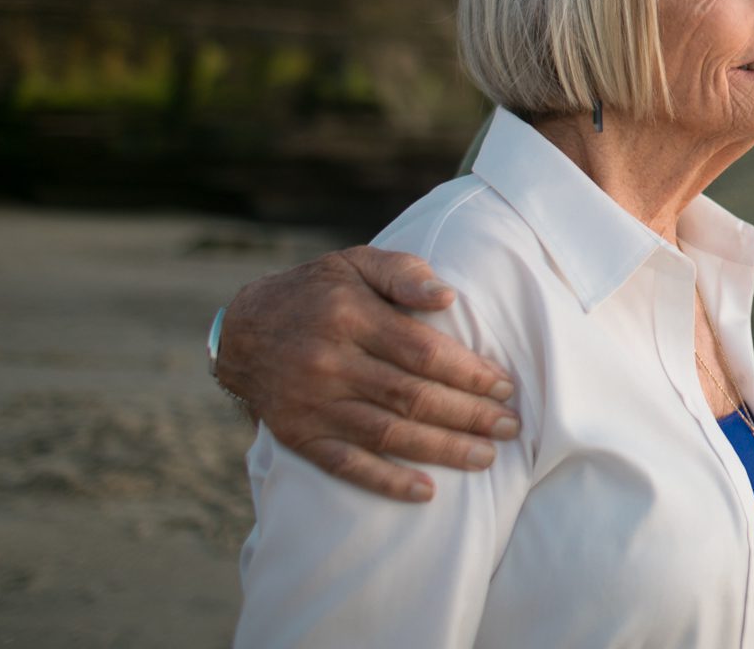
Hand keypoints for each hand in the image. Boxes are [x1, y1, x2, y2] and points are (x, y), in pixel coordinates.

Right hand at [218, 246, 519, 502]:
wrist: (243, 330)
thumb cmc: (317, 292)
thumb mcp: (358, 262)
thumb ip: (404, 273)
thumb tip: (448, 297)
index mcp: (350, 317)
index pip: (422, 352)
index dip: (468, 372)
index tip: (505, 387)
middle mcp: (330, 363)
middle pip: (411, 397)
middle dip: (468, 415)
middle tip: (510, 427)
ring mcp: (313, 404)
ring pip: (387, 434)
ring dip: (442, 450)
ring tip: (486, 457)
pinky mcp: (299, 436)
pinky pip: (346, 466)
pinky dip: (387, 482)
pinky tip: (426, 492)